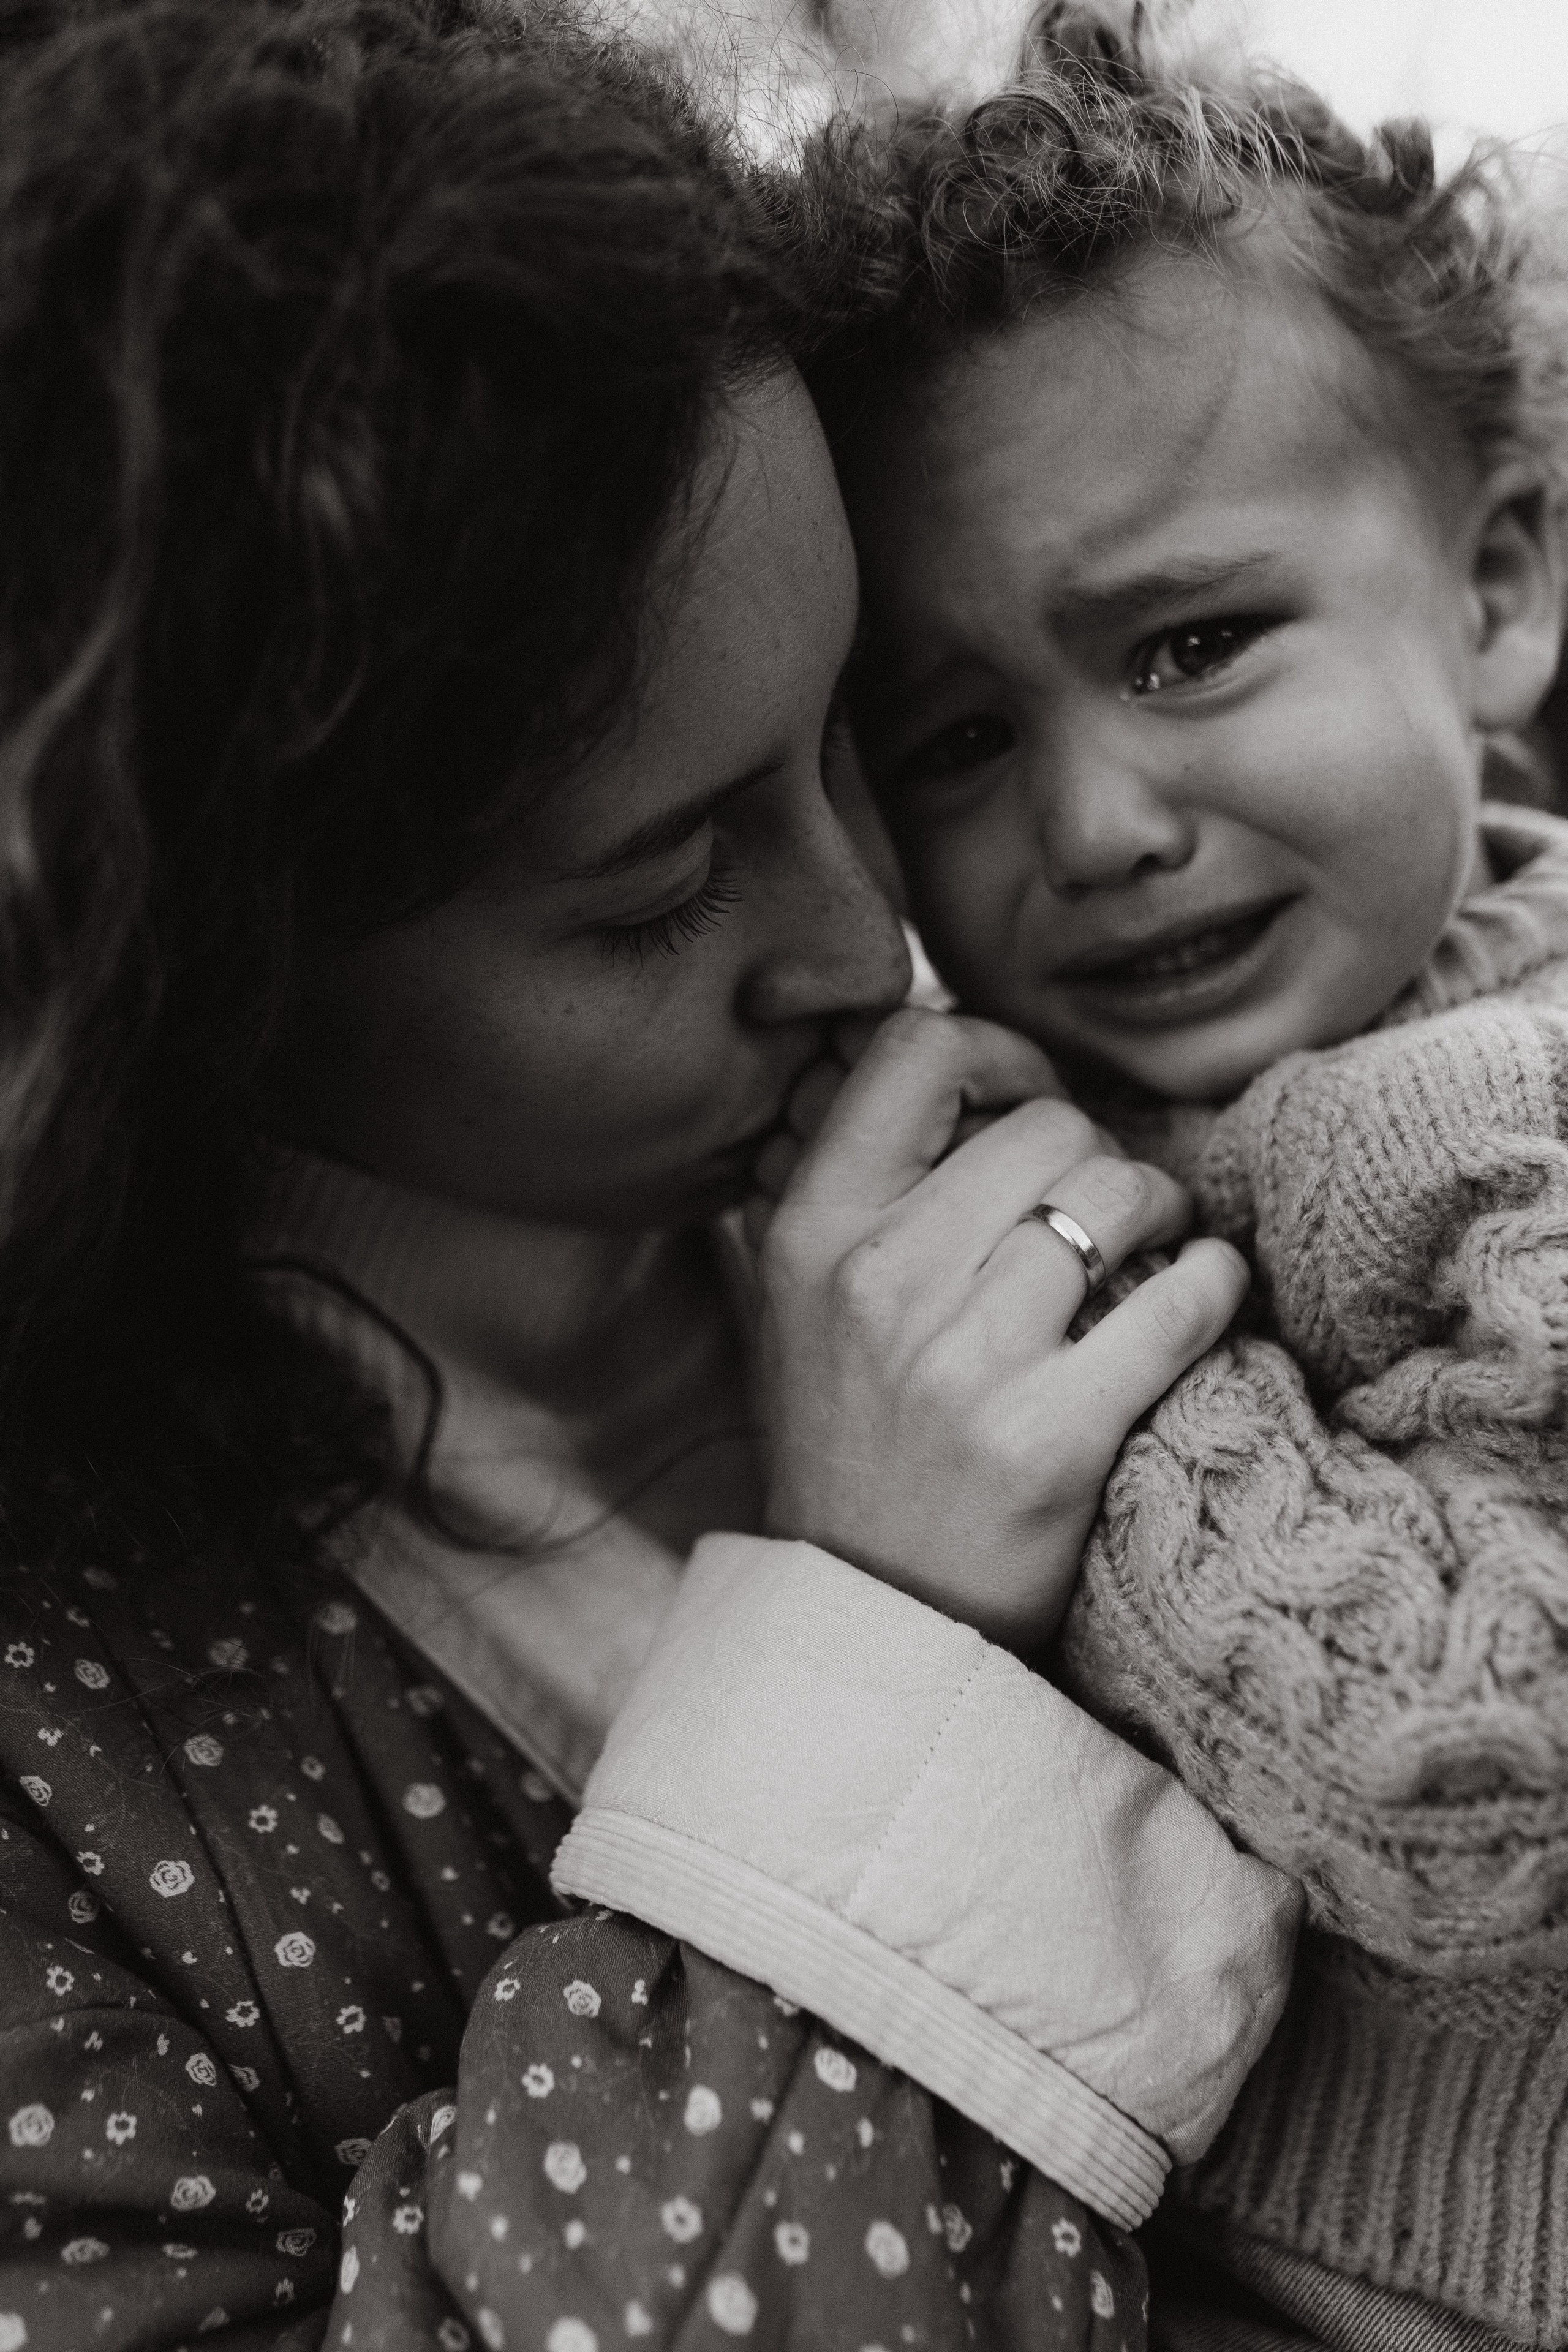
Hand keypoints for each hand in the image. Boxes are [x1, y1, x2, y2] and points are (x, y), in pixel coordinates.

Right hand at [757, 1008, 1249, 1647]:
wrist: (869, 1614)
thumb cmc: (854, 1438)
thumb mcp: (806, 1299)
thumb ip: (862, 1185)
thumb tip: (964, 1069)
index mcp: (811, 1232)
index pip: (915, 1050)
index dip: (997, 1051)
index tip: (1027, 1097)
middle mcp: (879, 1281)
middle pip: (1044, 1125)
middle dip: (1095, 1149)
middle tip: (1103, 1197)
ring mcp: (965, 1362)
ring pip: (1116, 1195)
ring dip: (1160, 1205)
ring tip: (1155, 1238)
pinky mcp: (1050, 1438)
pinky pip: (1177, 1303)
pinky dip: (1215, 1277)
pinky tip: (1210, 1282)